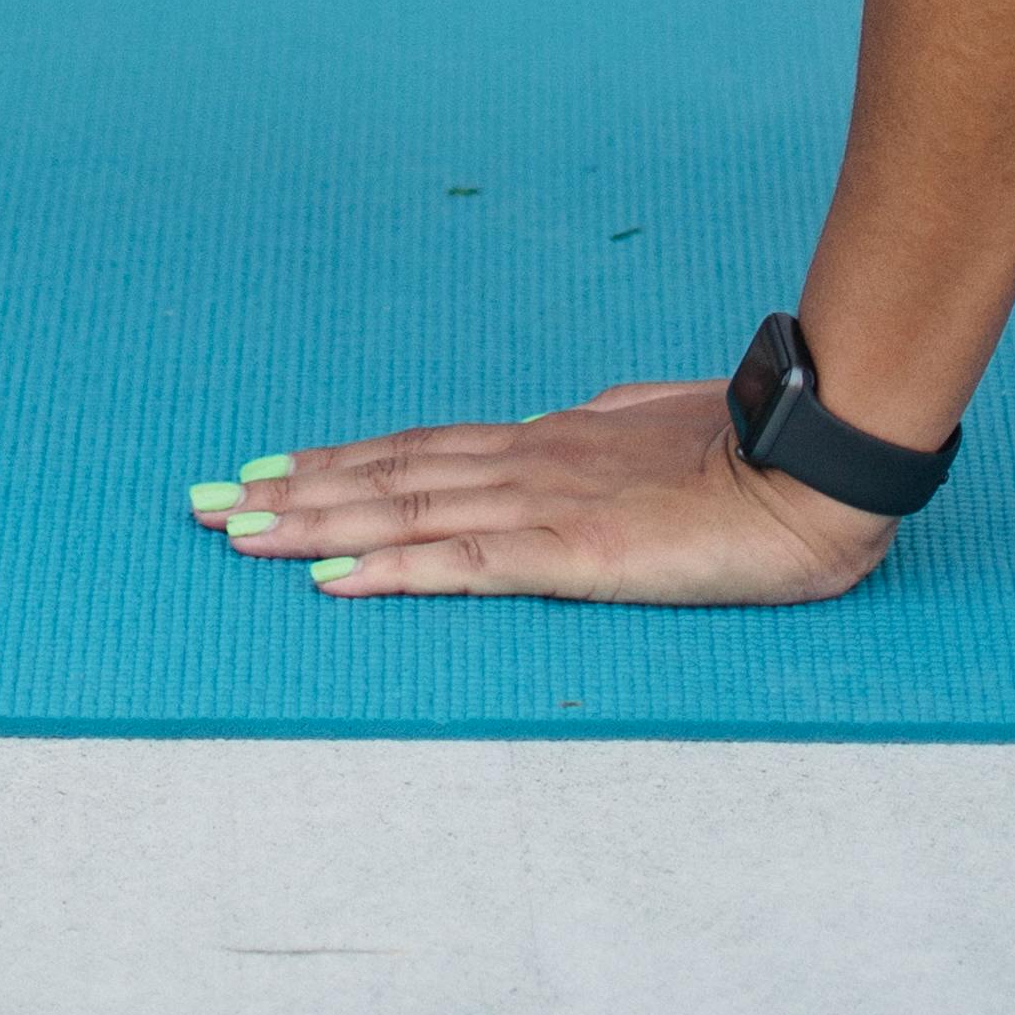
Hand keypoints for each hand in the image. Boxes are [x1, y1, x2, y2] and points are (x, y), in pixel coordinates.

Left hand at [192, 379, 896, 607]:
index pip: (415, 452)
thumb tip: (557, 435)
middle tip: (202, 501)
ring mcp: (541, 505)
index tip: (264, 471)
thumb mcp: (649, 440)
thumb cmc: (745, 456)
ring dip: (311, 521)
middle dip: (288, 490)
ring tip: (235, 530)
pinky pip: (461, 564)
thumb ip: (595, 445)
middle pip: (384, 474)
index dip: (336, 463)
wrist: (812, 464)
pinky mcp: (570, 554)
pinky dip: (388, 570)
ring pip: (402, 510)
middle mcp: (523, 463)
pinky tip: (333, 579)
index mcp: (544, 445)